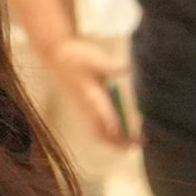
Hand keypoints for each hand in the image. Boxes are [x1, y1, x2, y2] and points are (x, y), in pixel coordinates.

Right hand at [50, 33, 133, 148]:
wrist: (54, 53)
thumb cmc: (76, 55)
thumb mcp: (94, 58)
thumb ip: (111, 66)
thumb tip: (129, 68)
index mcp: (89, 95)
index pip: (102, 115)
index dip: (114, 127)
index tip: (126, 136)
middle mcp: (85, 106)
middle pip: (99, 133)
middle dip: (118, 142)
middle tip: (140, 142)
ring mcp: (82, 108)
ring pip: (97, 132)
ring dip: (116, 140)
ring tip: (137, 141)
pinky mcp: (82, 107)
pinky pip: (95, 127)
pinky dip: (109, 133)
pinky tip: (124, 130)